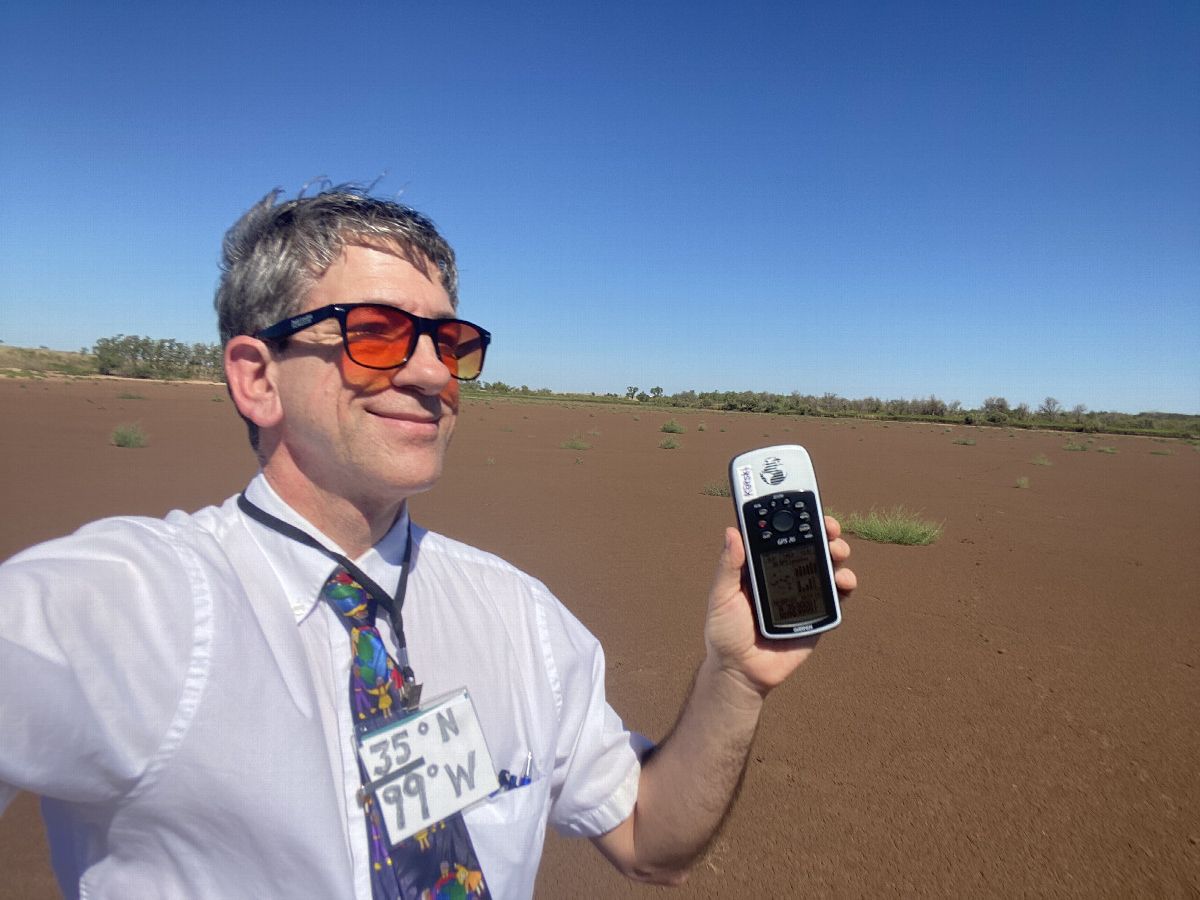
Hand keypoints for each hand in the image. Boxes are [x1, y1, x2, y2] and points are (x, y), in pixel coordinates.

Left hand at [704, 516, 855, 698]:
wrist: (742, 672)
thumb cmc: (725, 633)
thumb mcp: (722, 597)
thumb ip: (729, 567)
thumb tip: (732, 531)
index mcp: (762, 567)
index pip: (781, 536)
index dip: (793, 519)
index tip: (803, 505)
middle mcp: (786, 575)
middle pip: (810, 546)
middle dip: (823, 532)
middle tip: (829, 527)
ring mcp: (804, 594)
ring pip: (827, 566)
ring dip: (837, 554)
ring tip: (837, 552)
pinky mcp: (818, 615)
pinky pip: (837, 597)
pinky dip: (845, 584)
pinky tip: (843, 580)